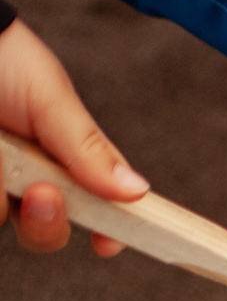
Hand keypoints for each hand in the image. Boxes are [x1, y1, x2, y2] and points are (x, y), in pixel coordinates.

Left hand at [1, 17, 147, 255]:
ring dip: (0, 191)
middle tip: (41, 192)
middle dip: (47, 221)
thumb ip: (90, 148)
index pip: (96, 209)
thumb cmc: (1, 57)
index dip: (107, 232)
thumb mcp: (50, 98)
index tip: (105, 243)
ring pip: (2, 220)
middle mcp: (25, 178)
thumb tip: (138, 191)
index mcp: (63, 162)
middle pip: (45, 233)